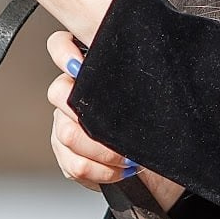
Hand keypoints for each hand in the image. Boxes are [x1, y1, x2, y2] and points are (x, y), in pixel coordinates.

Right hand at [44, 29, 181, 209]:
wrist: (161, 169)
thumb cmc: (159, 130)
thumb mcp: (156, 98)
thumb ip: (145, 77)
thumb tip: (150, 67)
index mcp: (90, 74)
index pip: (60, 46)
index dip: (63, 52)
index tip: (79, 66)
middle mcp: (72, 97)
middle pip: (58, 94)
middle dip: (92, 119)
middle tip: (119, 132)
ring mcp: (65, 127)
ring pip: (67, 134)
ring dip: (101, 151)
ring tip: (126, 158)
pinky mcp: (67, 157)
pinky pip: (72, 164)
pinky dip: (99, 172)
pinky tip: (118, 171)